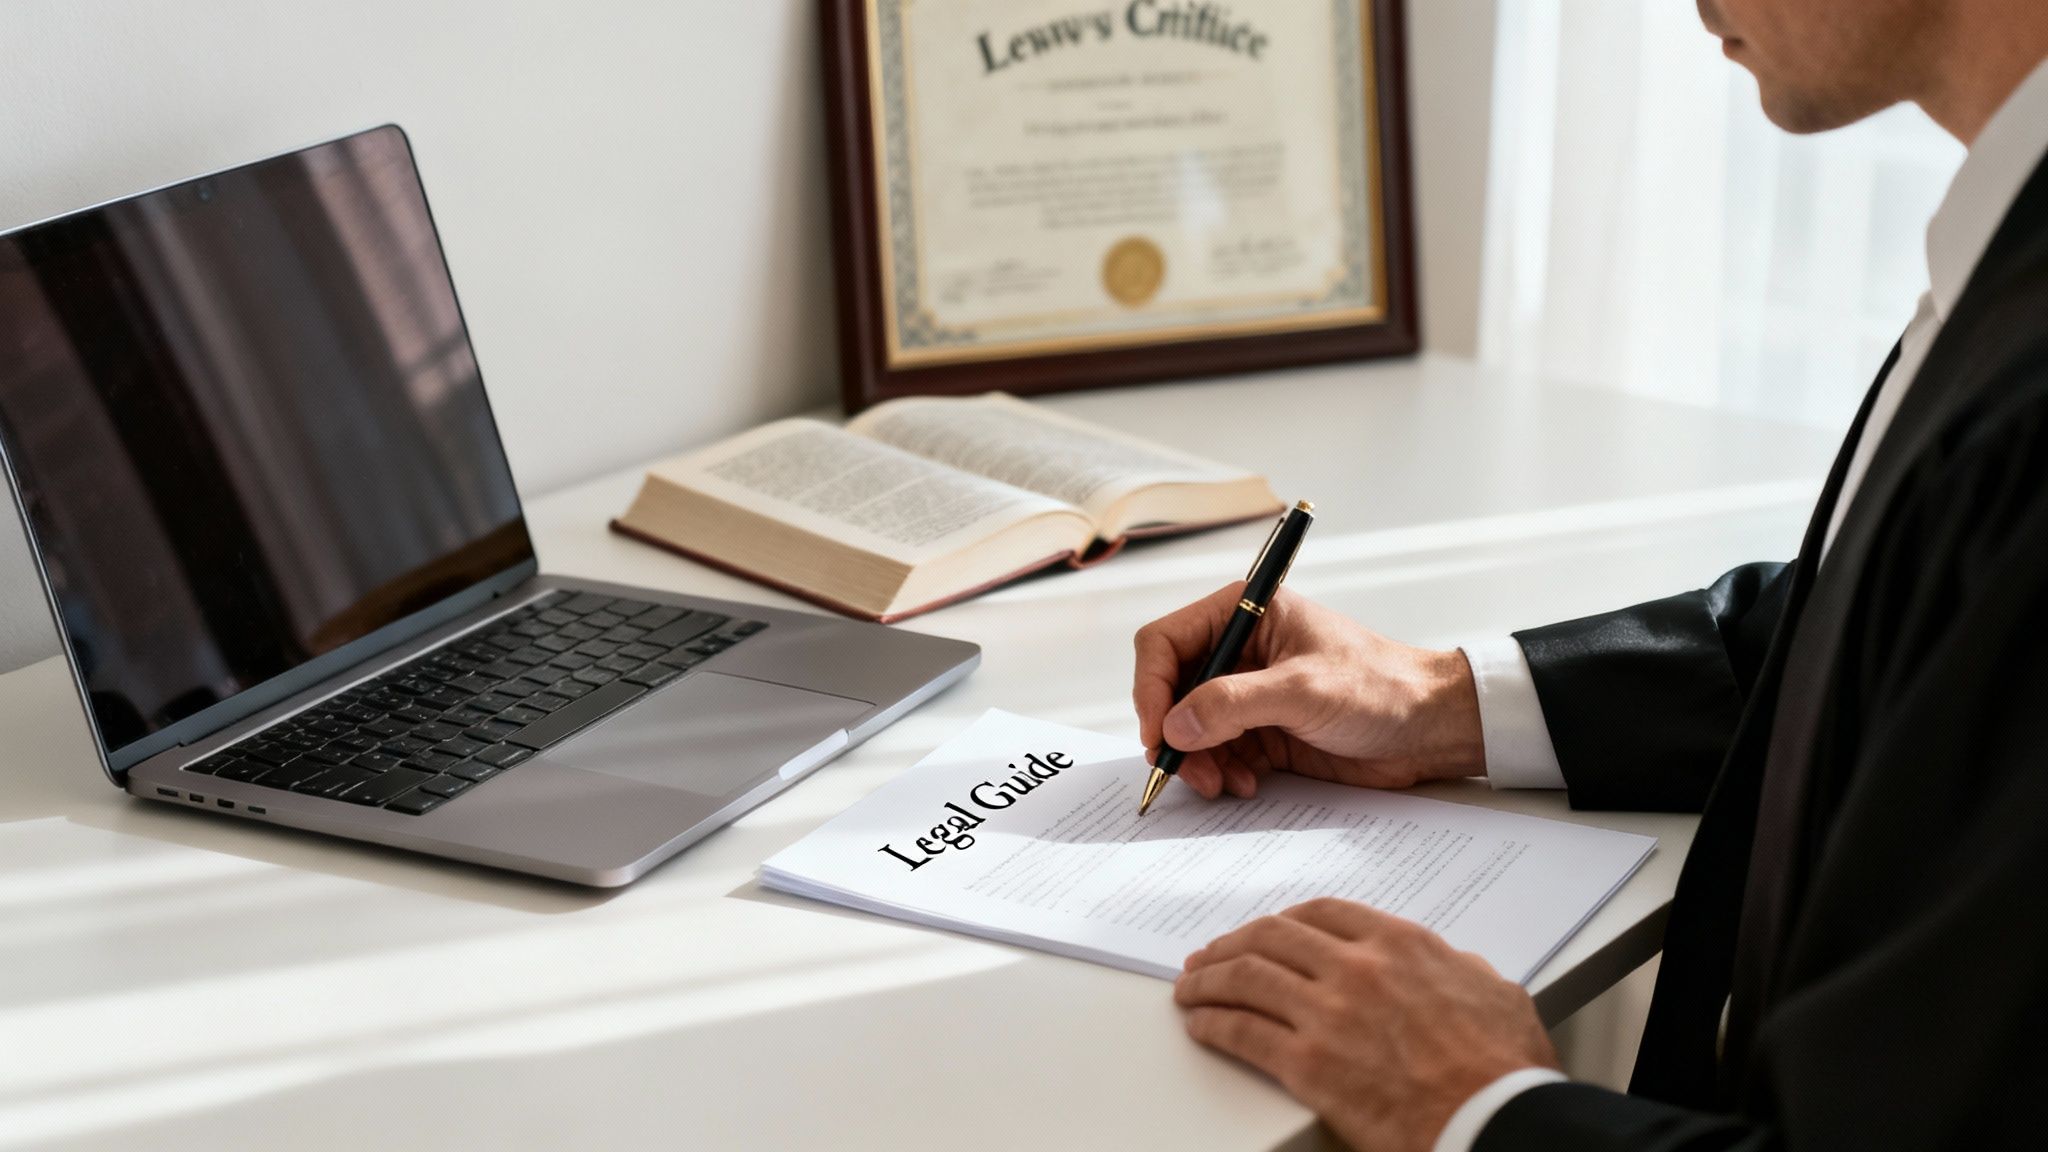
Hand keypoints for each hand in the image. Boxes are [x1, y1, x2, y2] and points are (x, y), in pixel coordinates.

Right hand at [1132, 584, 1484, 798]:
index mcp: (1244, 614)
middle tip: (1184, 770)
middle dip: (1174, 733)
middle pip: (1170, 690)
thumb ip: (1233, 704)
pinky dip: (1221, 773)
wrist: (1430, 727)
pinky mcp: (1262, 731)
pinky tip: (1245, 785)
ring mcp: (1248, 693)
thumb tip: (1174, 725)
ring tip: (1221, 783)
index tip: (1158, 732)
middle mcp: (1239, 650)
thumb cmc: (1382, 686)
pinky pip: (1218, 754)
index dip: (1151, 687)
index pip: (1165, 642)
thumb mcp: (1303, 689)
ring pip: (1190, 729)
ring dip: (1197, 761)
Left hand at [1175, 899, 1560, 1151]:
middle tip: (1211, 956)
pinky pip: (1242, 1031)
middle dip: (1232, 944)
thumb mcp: (1494, 994)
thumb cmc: (1502, 1069)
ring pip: (1246, 977)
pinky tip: (1200, 1024)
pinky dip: (1212, 1022)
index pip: (1322, 912)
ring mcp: (1327, 1013)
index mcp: (1399, 945)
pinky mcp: (1308, 1064)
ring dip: (1208, 980)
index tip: (1266, 930)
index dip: (1283, 920)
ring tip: (1190, 988)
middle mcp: (1356, 968)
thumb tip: (1454, 967)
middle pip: (1271, 937)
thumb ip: (1461, 970)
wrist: (1493, 1120)